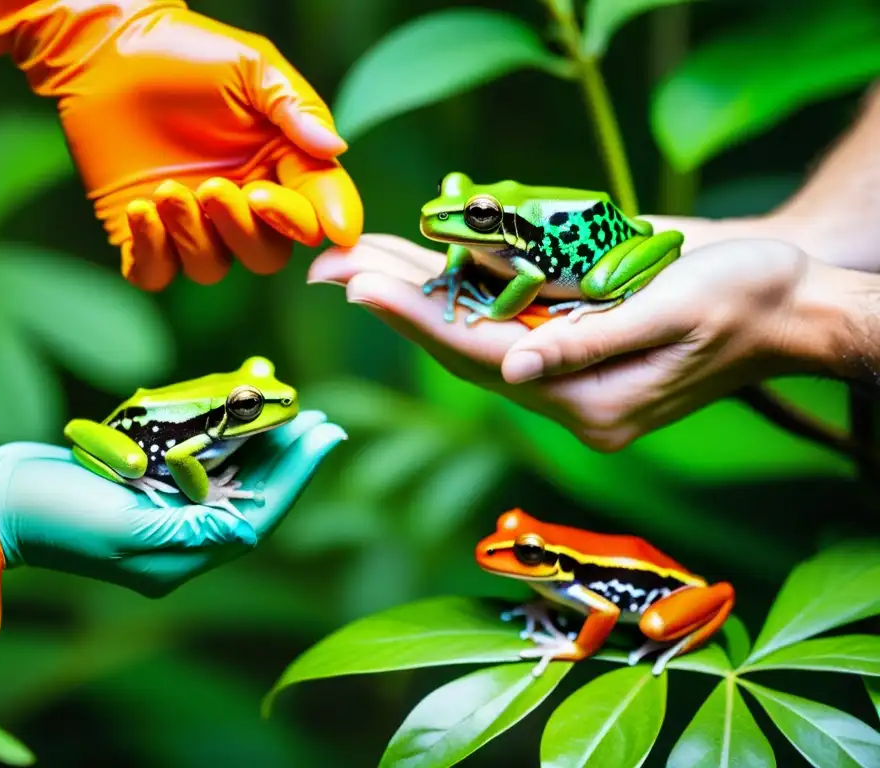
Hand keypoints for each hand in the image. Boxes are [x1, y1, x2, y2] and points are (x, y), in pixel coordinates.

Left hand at [0, 0, 362, 289]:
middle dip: (246, 231)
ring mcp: (193, 222)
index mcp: (279, 168)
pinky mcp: (144, 231)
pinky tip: (141, 211)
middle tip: (217, 190)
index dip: (330, 222)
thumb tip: (335, 150)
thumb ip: (296, 108)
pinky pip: (156, 272)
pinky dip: (152, 253)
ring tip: (167, 190)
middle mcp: (241, 204)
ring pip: (212, 267)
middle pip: (266, 254)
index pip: (315, 209)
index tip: (337, 232)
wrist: (109, 50)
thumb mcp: (253, 67)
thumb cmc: (188, 53)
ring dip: (193, 236)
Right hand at [0, 411, 344, 595]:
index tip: (326, 433)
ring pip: (231, 482)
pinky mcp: (147, 493)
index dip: (296, 475)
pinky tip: (243, 417)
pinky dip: (224, 442)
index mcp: (179, 558)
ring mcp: (163, 517)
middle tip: (321, 419)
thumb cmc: (56, 517)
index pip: (257, 517)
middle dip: (288, 459)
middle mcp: (180, 542)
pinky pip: (200, 468)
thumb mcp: (123, 528)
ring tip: (294, 413)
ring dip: (263, 448)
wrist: (0, 503)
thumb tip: (248, 529)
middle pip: (251, 498)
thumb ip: (189, 531)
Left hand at [309, 234, 827, 449]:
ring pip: (472, 330)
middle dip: (399, 304)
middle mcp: (566, 396)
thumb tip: (512, 372)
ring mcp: (564, 372)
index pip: (485, 357)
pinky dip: (456, 288)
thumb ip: (591, 348)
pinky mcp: (569, 344)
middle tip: (332, 267)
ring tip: (356, 258)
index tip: (362, 284)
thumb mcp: (676, 316)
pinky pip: (498, 317)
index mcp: (591, 404)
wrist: (787, 307)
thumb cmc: (746, 303)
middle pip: (463, 347)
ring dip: (416, 292)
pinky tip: (418, 261)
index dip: (420, 318)